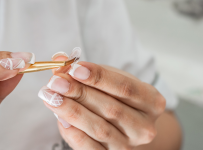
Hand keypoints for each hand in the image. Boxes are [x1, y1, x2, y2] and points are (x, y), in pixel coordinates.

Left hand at [38, 55, 165, 149]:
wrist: (126, 125)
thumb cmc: (118, 98)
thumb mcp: (108, 79)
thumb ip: (86, 70)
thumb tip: (59, 61)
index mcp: (151, 102)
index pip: (125, 88)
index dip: (99, 78)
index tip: (75, 69)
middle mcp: (144, 127)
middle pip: (111, 108)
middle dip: (79, 93)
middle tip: (56, 82)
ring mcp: (128, 145)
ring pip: (99, 128)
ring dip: (71, 110)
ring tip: (51, 96)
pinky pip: (89, 147)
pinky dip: (72, 132)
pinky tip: (59, 117)